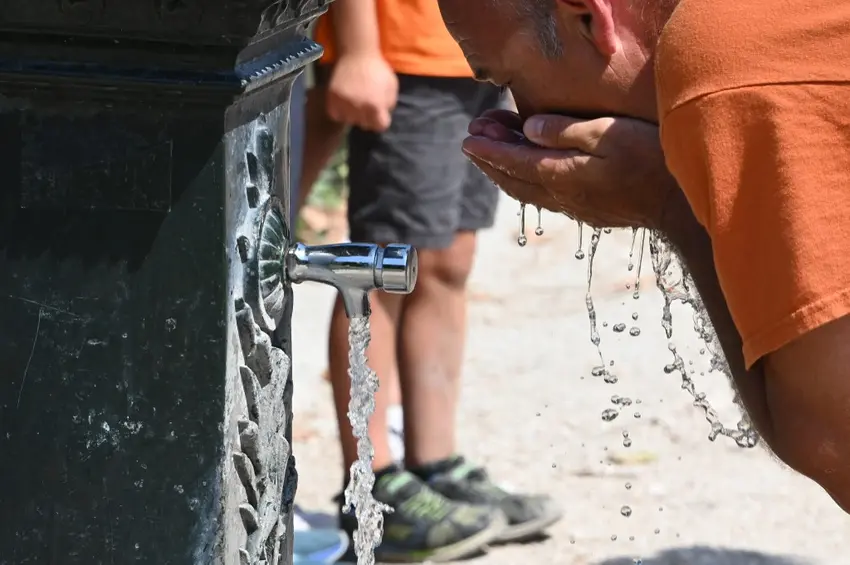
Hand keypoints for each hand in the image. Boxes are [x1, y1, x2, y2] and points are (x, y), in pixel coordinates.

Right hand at [326, 53, 397, 131]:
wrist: (357, 53)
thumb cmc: (378, 70)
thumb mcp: (392, 87)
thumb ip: (389, 105)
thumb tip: (383, 118)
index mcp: (376, 106)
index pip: (380, 127)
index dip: (381, 119)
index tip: (379, 111)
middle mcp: (359, 107)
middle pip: (365, 125)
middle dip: (368, 117)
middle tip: (367, 103)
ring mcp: (343, 103)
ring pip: (350, 121)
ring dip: (354, 114)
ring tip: (356, 101)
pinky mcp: (332, 98)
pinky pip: (336, 115)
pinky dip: (340, 111)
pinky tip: (346, 102)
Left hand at [462, 109, 677, 228]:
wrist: (679, 205)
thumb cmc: (649, 161)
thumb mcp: (608, 134)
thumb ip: (565, 131)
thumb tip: (529, 128)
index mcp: (562, 174)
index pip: (513, 161)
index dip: (488, 150)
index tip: (467, 139)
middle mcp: (562, 195)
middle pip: (514, 178)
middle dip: (490, 159)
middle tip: (472, 139)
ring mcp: (575, 206)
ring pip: (526, 190)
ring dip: (504, 172)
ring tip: (491, 154)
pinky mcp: (589, 212)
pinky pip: (543, 197)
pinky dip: (525, 182)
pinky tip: (526, 174)